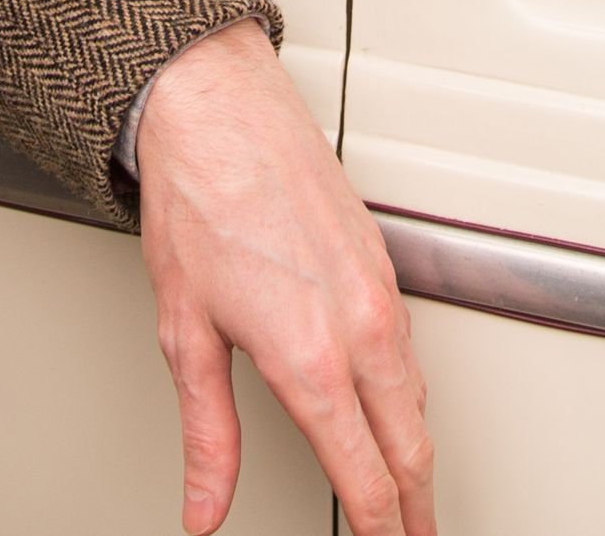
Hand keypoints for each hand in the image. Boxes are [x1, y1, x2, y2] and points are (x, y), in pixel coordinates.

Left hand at [133, 19, 435, 535]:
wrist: (217, 111)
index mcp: (311, 357)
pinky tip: (395, 414)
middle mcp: (359, 328)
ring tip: (408, 497)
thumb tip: (204, 507)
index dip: (376, 530)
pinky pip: (413, 353)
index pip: (364, 475)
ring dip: (417, 456)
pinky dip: (412, 400)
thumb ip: (207, 436)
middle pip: (413, 448)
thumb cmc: (197, 203)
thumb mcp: (185, 335)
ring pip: (419, 400)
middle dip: (416, 509)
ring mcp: (380, 293)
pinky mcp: (384, 265)